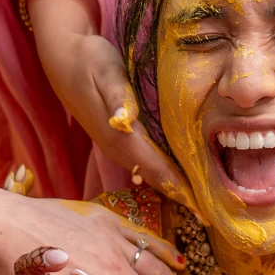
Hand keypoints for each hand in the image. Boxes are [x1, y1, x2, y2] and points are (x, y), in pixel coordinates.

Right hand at [29, 0, 198, 211]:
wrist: (62, 59)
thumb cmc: (89, 60)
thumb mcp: (106, 72)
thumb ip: (118, 97)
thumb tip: (124, 121)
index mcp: (121, 135)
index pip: (156, 170)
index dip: (180, 190)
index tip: (204, 210)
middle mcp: (117, 148)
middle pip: (155, 180)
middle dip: (183, 197)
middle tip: (213, 214)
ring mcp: (114, 148)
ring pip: (148, 176)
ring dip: (174, 189)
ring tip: (202, 203)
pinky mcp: (114, 143)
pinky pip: (142, 166)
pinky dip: (162, 175)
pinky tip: (180, 179)